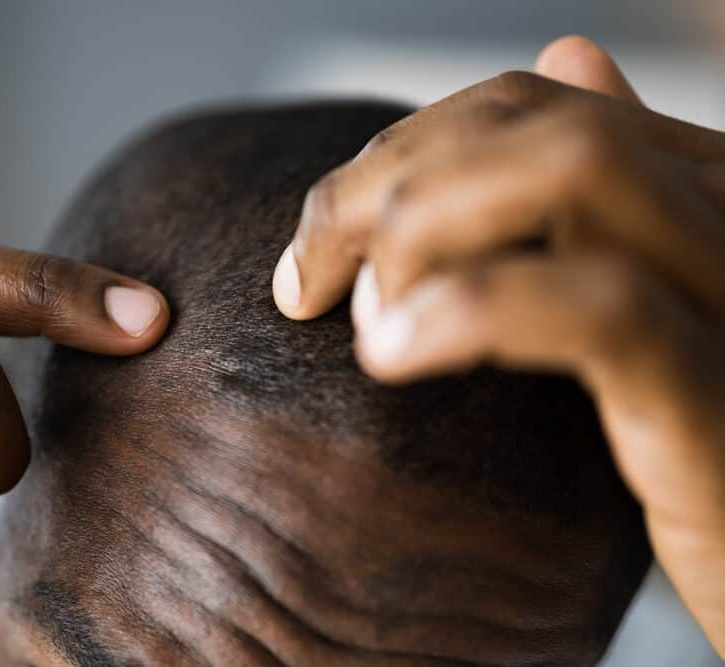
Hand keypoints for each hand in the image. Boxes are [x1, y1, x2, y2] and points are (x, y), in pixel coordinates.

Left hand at [273, 36, 724, 653]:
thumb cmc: (699, 432)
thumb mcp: (646, 292)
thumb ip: (600, 190)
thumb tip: (568, 54)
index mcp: (695, 184)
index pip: (524, 106)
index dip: (398, 154)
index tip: (319, 242)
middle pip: (528, 122)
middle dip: (381, 183)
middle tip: (304, 277)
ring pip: (572, 171)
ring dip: (421, 228)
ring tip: (361, 318)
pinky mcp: (718, 393)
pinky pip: (598, 307)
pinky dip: (474, 309)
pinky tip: (394, 354)